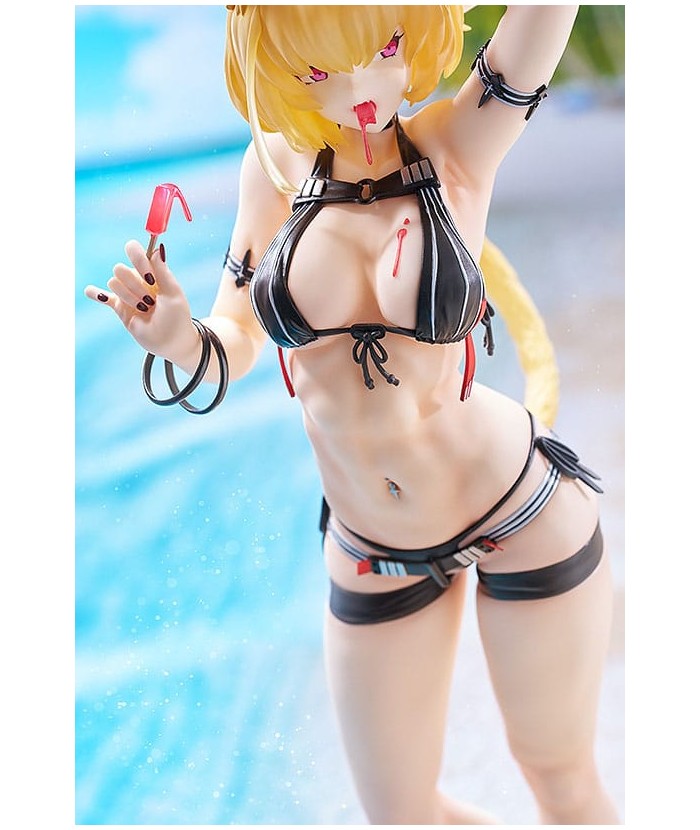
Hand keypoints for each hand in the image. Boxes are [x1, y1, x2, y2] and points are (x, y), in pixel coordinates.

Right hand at [84, 239, 199, 362]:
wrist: (170, 342)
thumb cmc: (177, 317)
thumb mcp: (173, 293)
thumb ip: (162, 271)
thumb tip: (158, 248)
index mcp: (152, 272)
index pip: (136, 253)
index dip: (138, 260)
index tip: (149, 278)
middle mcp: (138, 279)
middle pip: (120, 269)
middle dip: (134, 286)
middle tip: (150, 301)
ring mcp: (128, 293)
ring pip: (114, 283)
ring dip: (129, 297)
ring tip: (144, 309)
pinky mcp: (120, 308)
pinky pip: (103, 296)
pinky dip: (96, 293)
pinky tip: (89, 291)